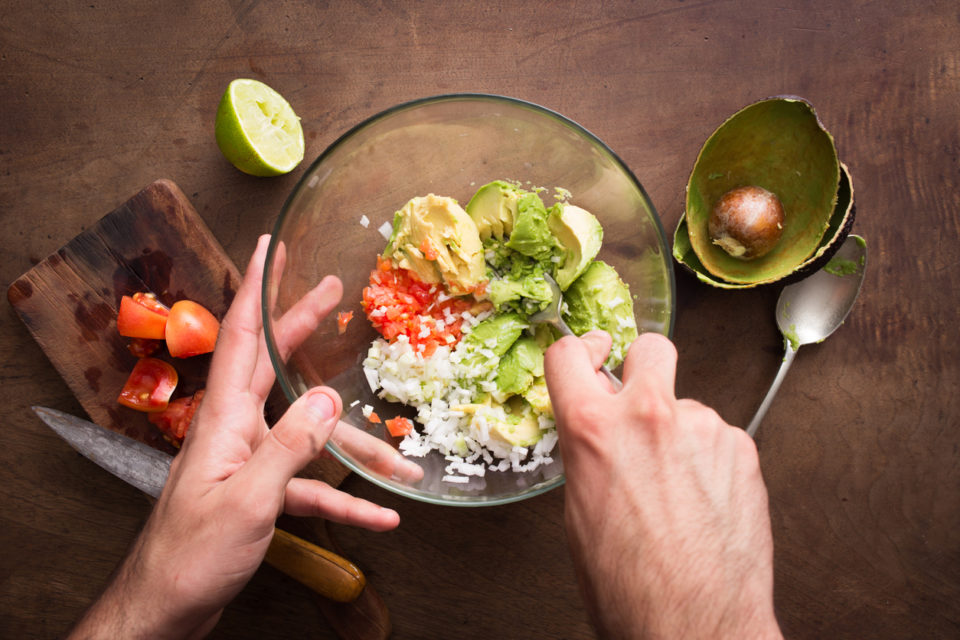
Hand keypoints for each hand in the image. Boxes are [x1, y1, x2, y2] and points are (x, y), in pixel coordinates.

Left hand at [70, 235, 401, 638]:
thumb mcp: (248, 498)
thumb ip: (290, 446)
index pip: (240, 335)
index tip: (271, 245)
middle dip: (303, 326)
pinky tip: (378, 514)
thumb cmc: (193, 553)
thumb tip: (328, 396)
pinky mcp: (258, 493)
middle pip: (275, 365)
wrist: (165, 607)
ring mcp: (247, 461)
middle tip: (332, 291)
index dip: (256, 287)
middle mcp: (236, 429)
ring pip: (307, 438)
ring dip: (352, 448)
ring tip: (400, 462)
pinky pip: (309, 488)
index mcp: (225, 418)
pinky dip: (343, 499)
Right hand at [545, 331, 780, 639]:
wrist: (694, 625)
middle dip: (643, 365)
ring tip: (677, 486)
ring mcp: (703, 428)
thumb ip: (589, 452)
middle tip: (641, 396)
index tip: (589, 355)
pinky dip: (710, 459)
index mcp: (594, 430)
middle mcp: (650, 417)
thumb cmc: (630, 586)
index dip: (578, 352)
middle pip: (651, 347)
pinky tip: (703, 500)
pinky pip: (718, 436)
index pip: (570, 353)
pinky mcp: (742, 447)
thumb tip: (597, 434)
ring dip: (680, 431)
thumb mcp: (579, 511)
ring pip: (688, 404)